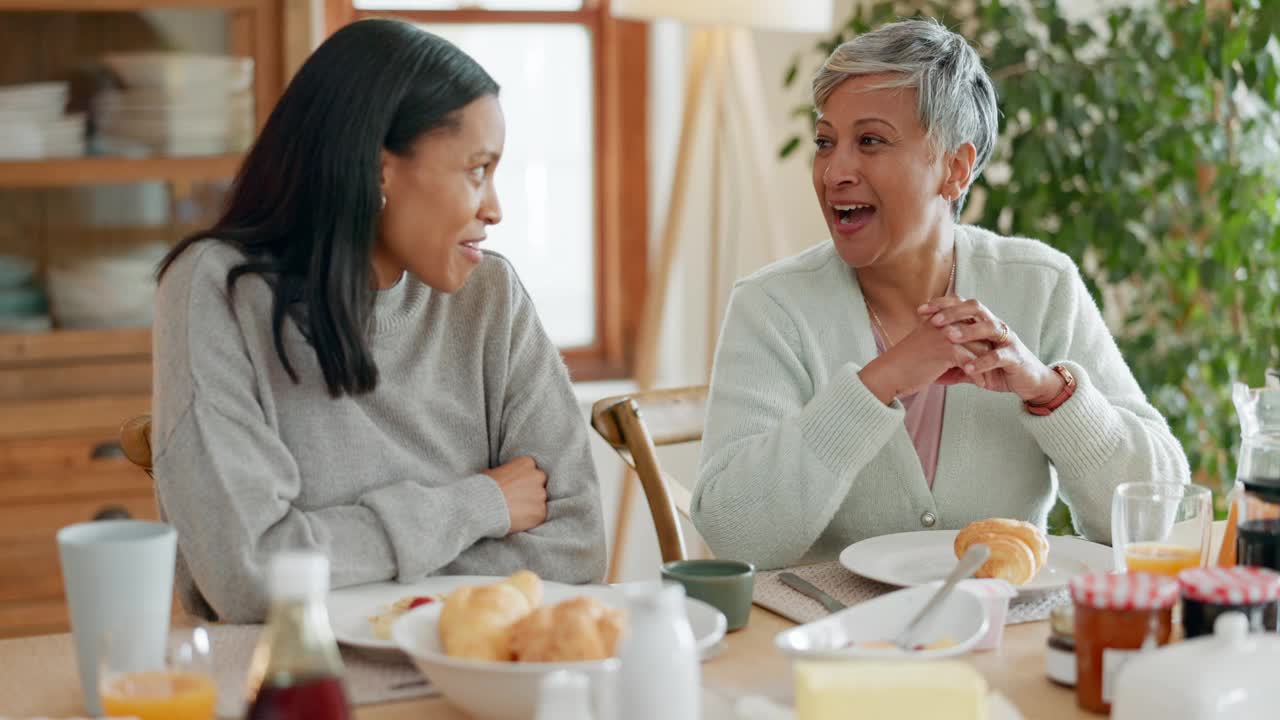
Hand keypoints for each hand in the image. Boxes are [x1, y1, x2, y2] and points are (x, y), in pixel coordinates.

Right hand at [484, 456, 547, 533]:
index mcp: (526, 463)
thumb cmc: (483, 488)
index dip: (523, 480)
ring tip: (515, 511)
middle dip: (531, 490)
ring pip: (540, 500)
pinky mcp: (541, 512)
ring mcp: (540, 494)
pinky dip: (531, 518)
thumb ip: (505, 473)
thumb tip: (502, 477)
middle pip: (539, 483)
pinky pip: (539, 515)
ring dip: (531, 505)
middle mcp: (537, 476)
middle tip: (517, 499)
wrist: (482, 505)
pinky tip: (518, 519)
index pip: (531, 470)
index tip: (515, 487)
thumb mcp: (492, 472)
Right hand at [859, 320, 992, 403]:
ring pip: (977, 346)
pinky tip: (982, 384)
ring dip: (986, 363)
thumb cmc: (904, 363)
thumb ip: (941, 340)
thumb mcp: (924, 344)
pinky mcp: (946, 350)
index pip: (967, 320)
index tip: (987, 349)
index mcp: (937, 319)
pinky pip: (971, 361)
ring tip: (992, 376)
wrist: (889, 373)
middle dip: (987, 349)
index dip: (978, 335)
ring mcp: (945, 335)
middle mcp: (942, 323)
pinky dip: (979, 374)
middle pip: (976, 332)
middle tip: (995, 364)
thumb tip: (959, 351)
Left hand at [917, 296, 1064, 402]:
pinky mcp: (1015, 357)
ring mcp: (1007, 340)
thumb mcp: (973, 367)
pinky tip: (968, 367)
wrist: (1029, 382)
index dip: (941, 305)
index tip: (920, 311)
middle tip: (934, 320)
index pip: (961, 305)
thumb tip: (931, 375)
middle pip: (975, 308)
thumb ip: (954, 367)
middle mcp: (995, 326)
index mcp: (982, 324)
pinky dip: (983, 361)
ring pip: (989, 327)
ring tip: (949, 337)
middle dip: (953, 312)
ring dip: (968, 331)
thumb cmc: (998, 370)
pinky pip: (999, 356)